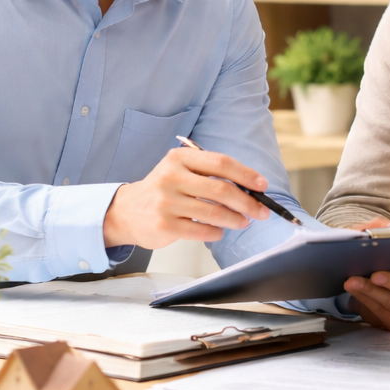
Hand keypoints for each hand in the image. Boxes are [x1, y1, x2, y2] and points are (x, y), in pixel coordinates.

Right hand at [103, 148, 272, 248]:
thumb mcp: (181, 170)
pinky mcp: (164, 225)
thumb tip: (250, 187)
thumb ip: (210, 174)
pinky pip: (201, 230)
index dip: (246, 175)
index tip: (262, 185)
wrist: (126, 211)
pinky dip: (217, 232)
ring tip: (244, 222)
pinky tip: (220, 231)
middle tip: (262, 211)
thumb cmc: (163, 189)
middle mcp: (171, 177)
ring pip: (214, 212)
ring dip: (236, 219)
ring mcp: (166, 202)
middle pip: (221, 189)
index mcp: (180, 158)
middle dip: (248, 202)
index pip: (221, 163)